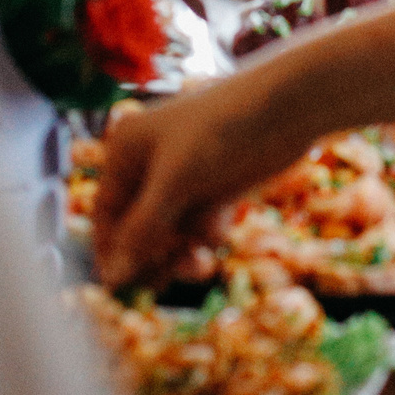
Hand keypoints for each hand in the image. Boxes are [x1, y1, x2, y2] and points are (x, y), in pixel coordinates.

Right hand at [91, 66, 315, 287]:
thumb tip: (110, 279)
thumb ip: (141, 231)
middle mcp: (150, 164)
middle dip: (152, 254)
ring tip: (200, 264)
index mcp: (126, 151)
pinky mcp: (214, 188)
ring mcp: (184, 178)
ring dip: (182, 251)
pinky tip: (220, 227)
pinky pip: (198, 225)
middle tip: (166, 279)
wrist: (288, 106)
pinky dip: (207, 234)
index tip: (122, 288)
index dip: (111, 251)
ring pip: (170, 232)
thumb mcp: (175, 182)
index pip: (106, 212)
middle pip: (137, 228)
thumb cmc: (221, 130)